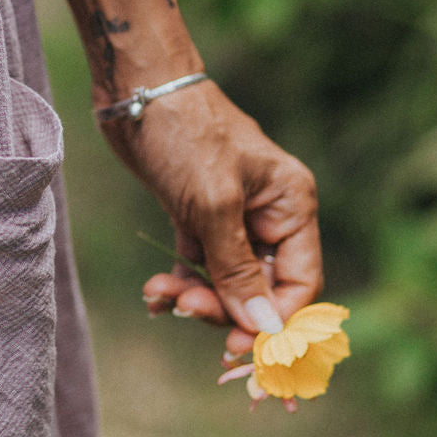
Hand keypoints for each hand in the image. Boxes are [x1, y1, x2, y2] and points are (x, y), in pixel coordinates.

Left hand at [100, 80, 322, 353]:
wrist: (137, 89)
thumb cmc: (184, 134)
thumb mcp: (213, 203)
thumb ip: (236, 267)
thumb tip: (263, 326)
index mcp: (291, 205)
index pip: (299, 283)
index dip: (273, 321)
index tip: (237, 347)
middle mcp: (269, 214)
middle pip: (260, 289)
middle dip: (224, 306)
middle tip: (185, 309)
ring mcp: (232, 216)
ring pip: (225, 281)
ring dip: (195, 297)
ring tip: (160, 296)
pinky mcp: (197, 215)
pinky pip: (197, 265)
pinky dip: (178, 283)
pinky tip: (154, 293)